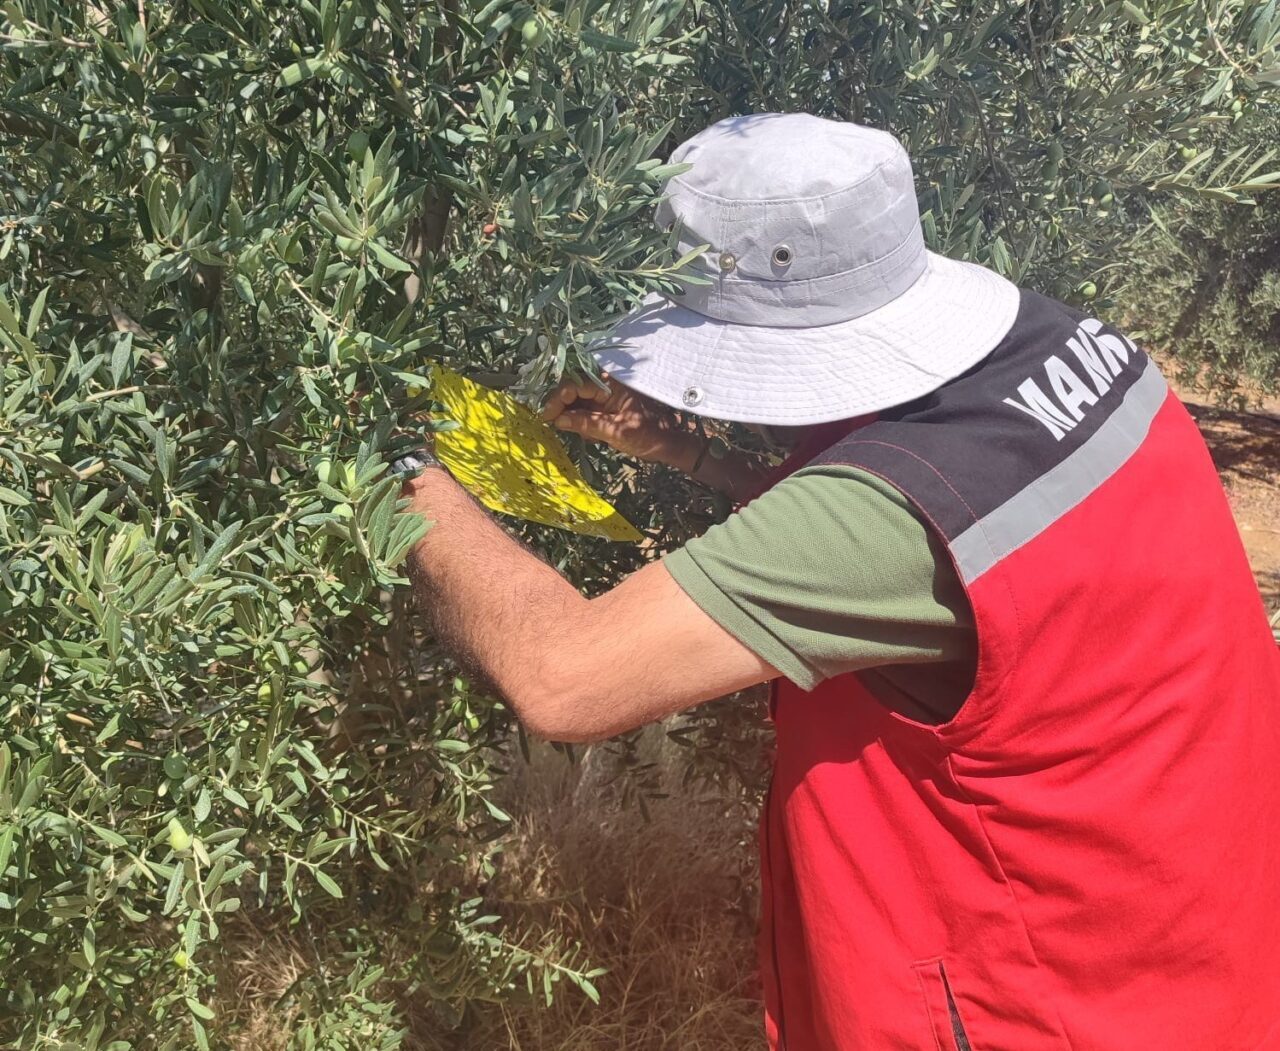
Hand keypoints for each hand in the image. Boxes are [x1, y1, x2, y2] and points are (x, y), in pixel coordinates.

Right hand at [541, 374, 699, 469]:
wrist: (666, 443)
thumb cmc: (646, 434)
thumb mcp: (615, 430)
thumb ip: (586, 423)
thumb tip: (559, 420)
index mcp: (609, 383)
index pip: (574, 385)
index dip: (557, 399)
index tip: (546, 417)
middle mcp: (604, 385)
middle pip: (571, 391)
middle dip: (563, 409)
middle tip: (558, 427)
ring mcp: (603, 396)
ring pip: (575, 403)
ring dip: (573, 419)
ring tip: (589, 436)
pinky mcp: (603, 407)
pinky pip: (583, 411)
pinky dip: (582, 424)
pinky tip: (594, 437)